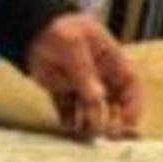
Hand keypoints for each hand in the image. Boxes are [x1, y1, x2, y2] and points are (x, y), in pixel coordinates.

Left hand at [23, 11, 142, 140]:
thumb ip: (85, 74)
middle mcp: (99, 74)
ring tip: (85, 133)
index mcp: (109, 59)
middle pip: (114, 101)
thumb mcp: (74, 46)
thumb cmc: (58, 28)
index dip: (133, 103)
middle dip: (114, 119)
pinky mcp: (62, 91)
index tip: (128, 121)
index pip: (130, 83)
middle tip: (107, 133)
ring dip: (91, 123)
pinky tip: (67, 125)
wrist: (29, 27)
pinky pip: (69, 110)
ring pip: (92, 110)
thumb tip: (98, 100)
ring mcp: (80, 84)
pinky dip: (69, 120)